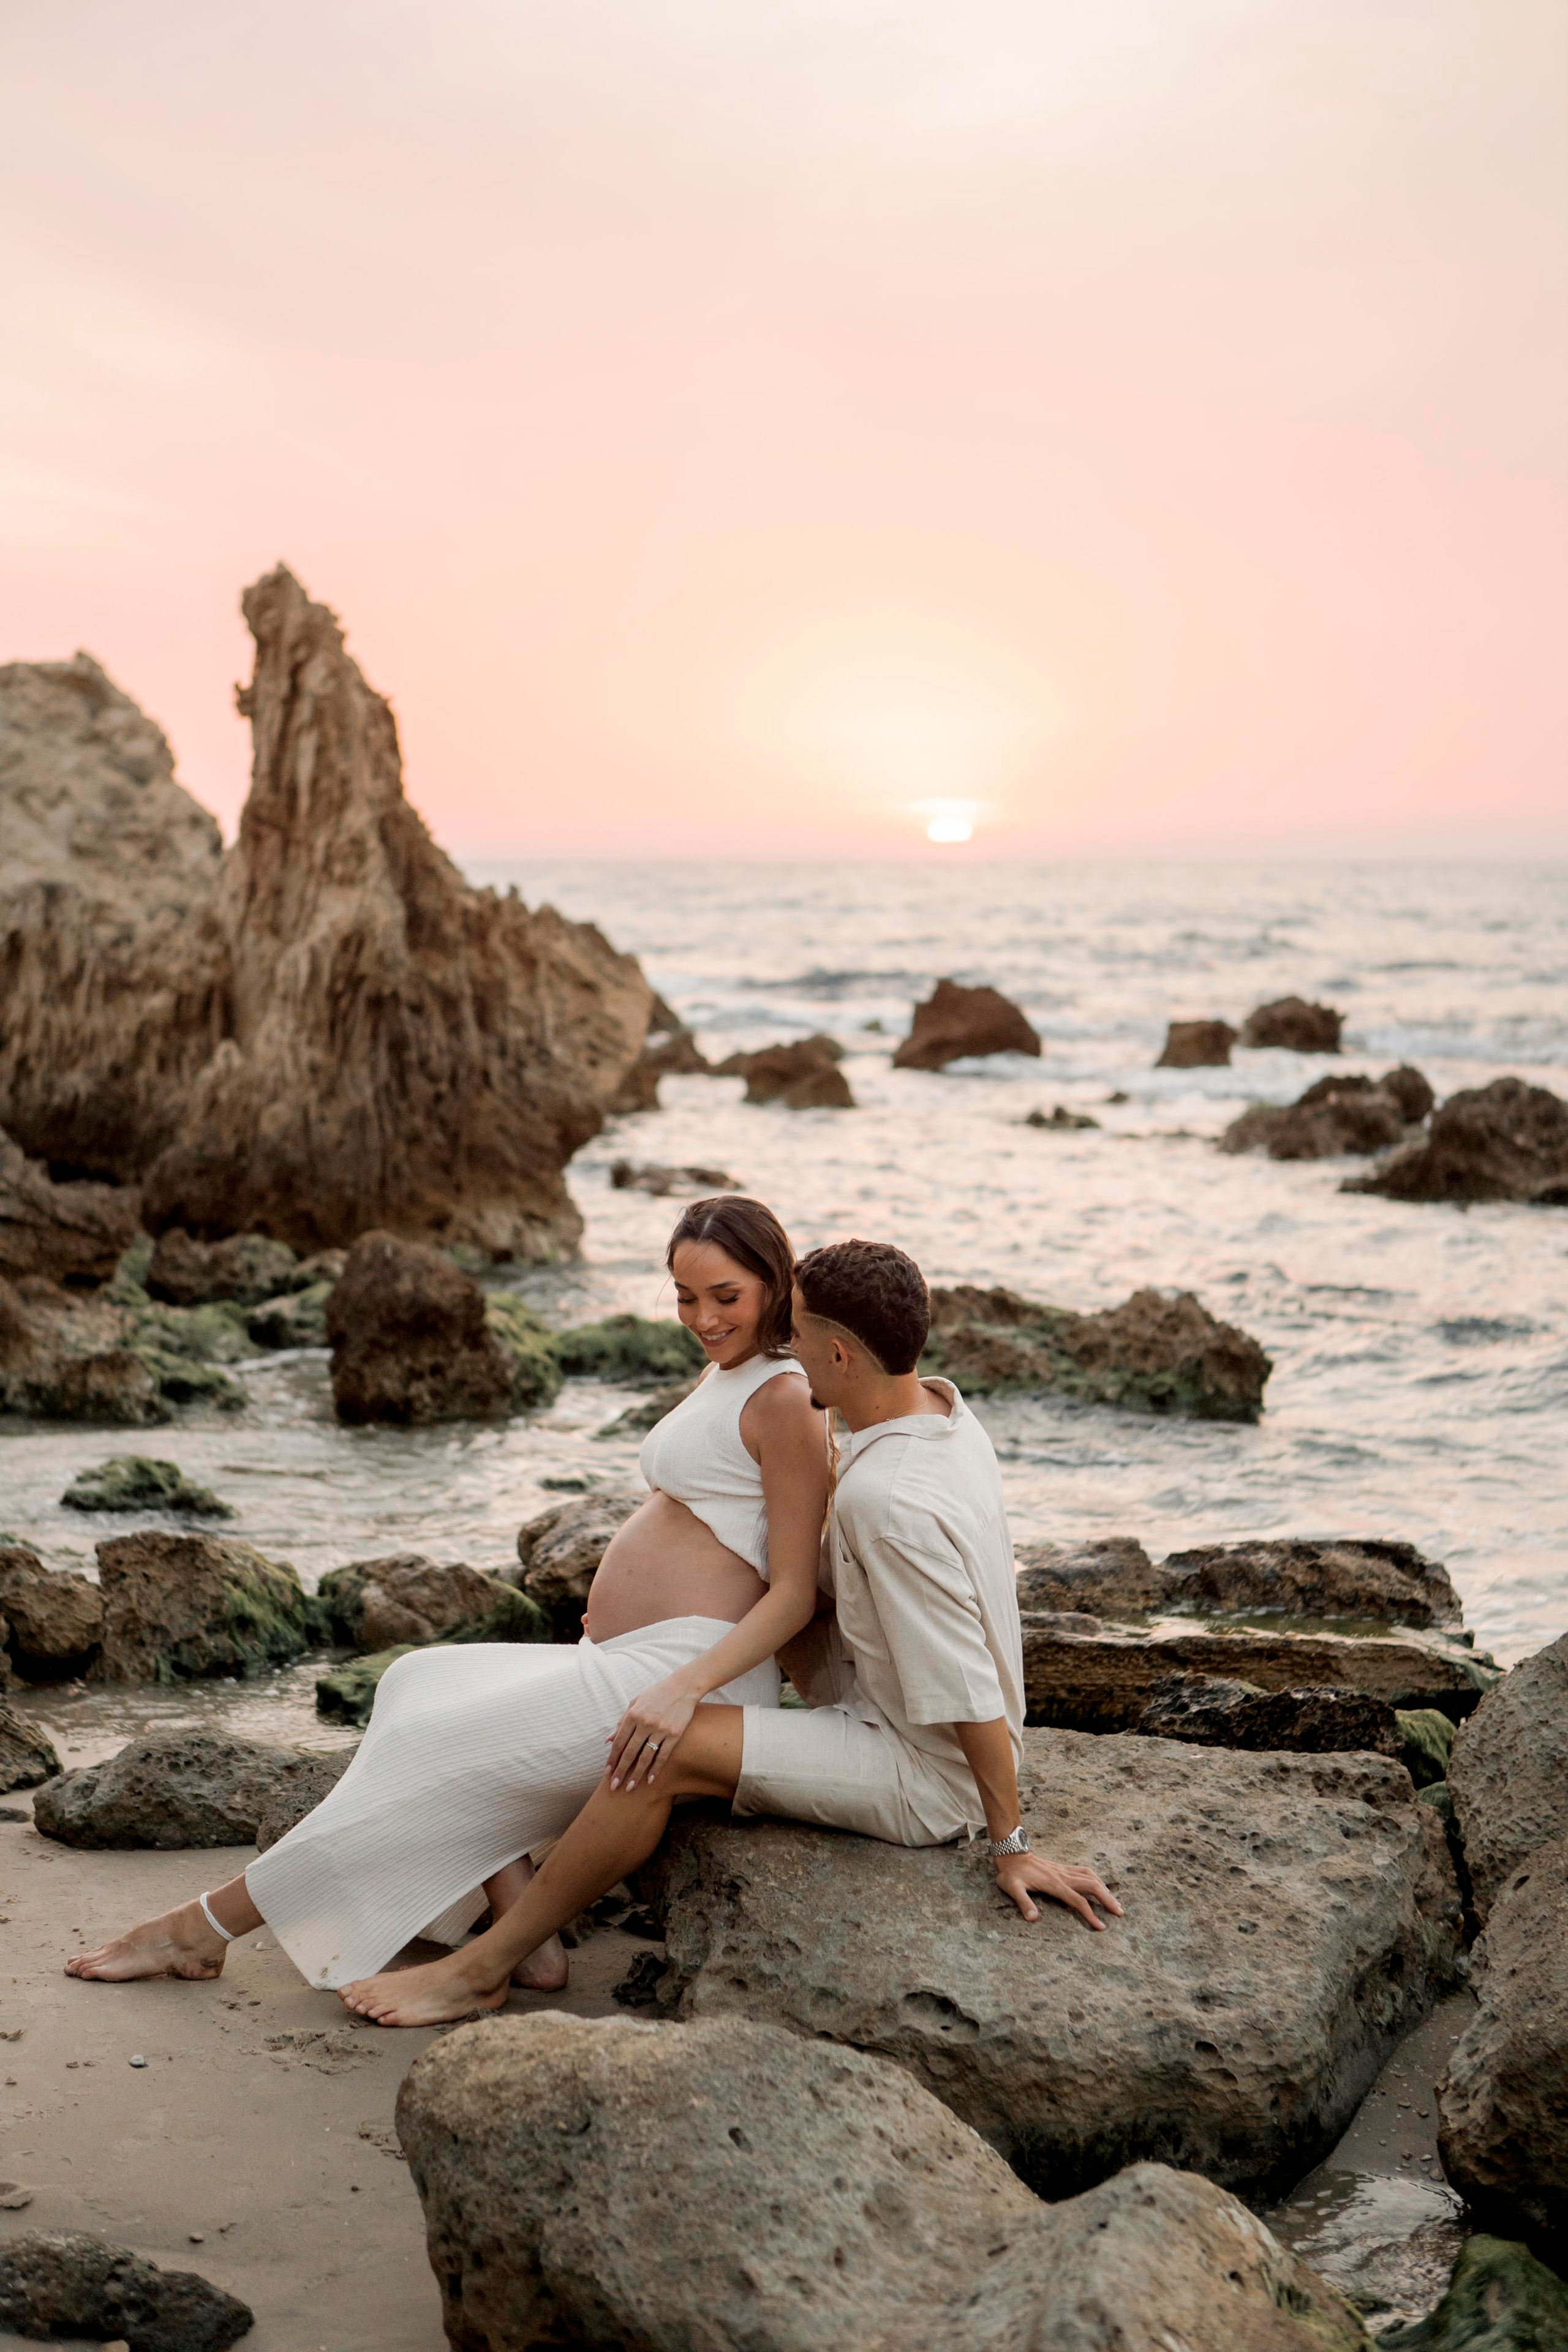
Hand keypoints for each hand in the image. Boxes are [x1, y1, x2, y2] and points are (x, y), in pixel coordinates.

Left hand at [605, 1675, 700, 1789]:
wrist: (683, 1686)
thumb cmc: (656, 1694)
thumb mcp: (636, 1702)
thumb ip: (622, 1721)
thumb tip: (608, 1740)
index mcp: (634, 1714)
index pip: (619, 1742)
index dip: (612, 1758)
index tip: (607, 1772)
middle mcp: (645, 1723)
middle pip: (630, 1753)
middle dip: (620, 1771)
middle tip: (613, 1786)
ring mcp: (660, 1729)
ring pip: (645, 1757)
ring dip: (636, 1775)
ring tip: (629, 1788)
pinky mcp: (674, 1734)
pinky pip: (663, 1756)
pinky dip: (655, 1769)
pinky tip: (649, 1780)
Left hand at [995, 1853, 1122, 1929]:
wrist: (1011, 1853)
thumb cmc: (1011, 1873)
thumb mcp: (1012, 1888)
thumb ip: (1023, 1902)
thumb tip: (1033, 1918)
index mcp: (1054, 1884)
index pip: (1078, 1901)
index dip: (1090, 1914)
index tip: (1101, 1927)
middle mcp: (1063, 1876)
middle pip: (1092, 1886)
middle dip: (1107, 1899)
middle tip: (1120, 1913)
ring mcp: (1064, 1870)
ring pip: (1091, 1877)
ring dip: (1105, 1889)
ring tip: (1115, 1902)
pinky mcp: (1063, 1868)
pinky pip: (1085, 1872)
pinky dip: (1097, 1879)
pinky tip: (1100, 1886)